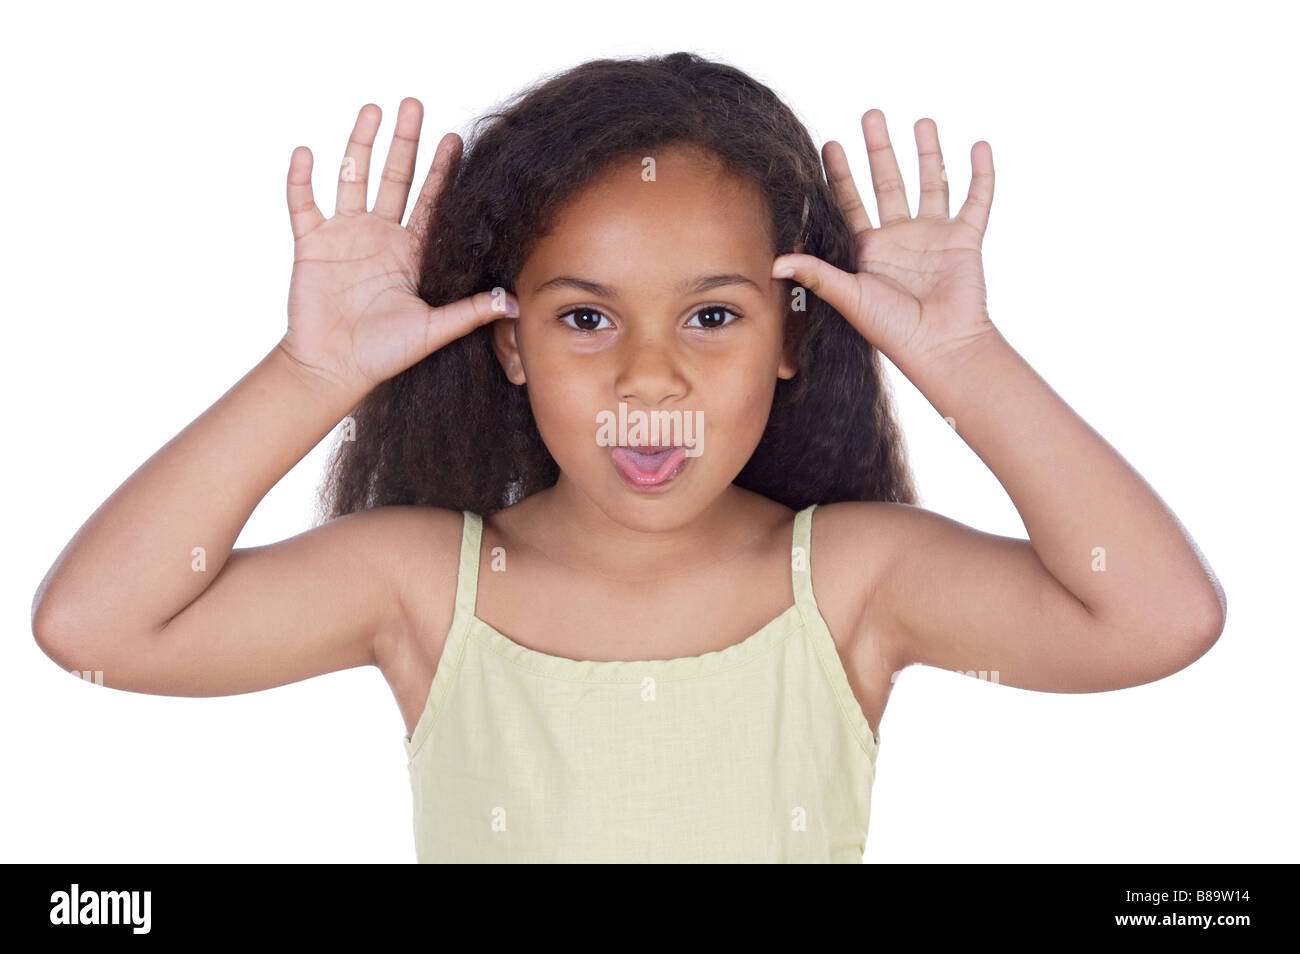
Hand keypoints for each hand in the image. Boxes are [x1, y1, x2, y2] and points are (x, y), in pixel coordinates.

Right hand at [279, 98, 516, 397]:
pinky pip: (304, 205)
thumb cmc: (384, 354)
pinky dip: (302, 180)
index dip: (442, 171)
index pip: (430, 202)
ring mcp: (344, 236)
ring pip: (353, 178)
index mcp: (410, 252)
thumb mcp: (433, 329)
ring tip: (372, 110)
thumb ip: (470, 311)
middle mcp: (380, 236)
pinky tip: (307, 153)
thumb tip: (513, 302)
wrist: (334, 367)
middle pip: (395, 178)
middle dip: (405, 142)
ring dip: (360, 144)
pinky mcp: (312, 244)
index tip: (456, 139)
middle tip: (414, 104)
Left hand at [772, 110, 996, 370]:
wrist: (940, 347)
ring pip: (931, 184)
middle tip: (871, 115)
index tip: (829, 144)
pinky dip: (980, 174)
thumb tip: (774, 263)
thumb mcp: (849, 297)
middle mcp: (899, 238)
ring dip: (928, 153)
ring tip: (922, 122)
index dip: (839, 174)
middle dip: (879, 150)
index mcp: (868, 249)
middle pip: (888, 183)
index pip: (850, 202)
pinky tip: (978, 146)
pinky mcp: (965, 240)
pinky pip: (976, 200)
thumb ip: (817, 274)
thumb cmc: (892, 330)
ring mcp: (934, 237)